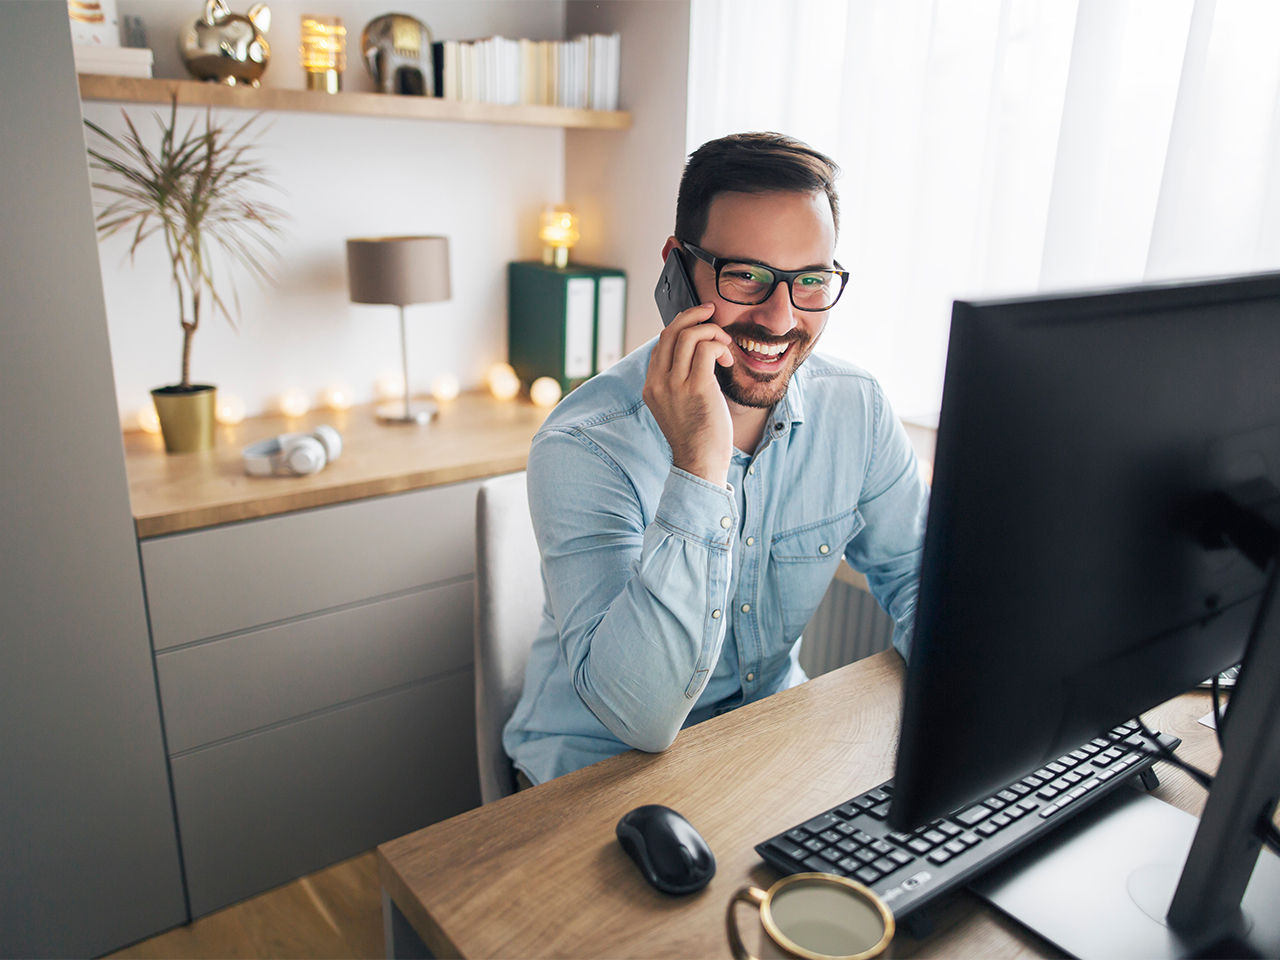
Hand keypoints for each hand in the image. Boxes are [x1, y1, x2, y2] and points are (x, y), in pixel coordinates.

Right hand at [643, 303, 734, 486]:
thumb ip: (679, 382)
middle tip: (712, 313)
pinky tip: (728, 360)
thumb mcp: (678, 406)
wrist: (700, 464)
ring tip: (725, 346)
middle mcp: (658, 383)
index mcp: (651, 386)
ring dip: (712, 332)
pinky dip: (719, 346)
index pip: (661, 343)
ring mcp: (674, 385)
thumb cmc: (696, 437)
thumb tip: (697, 355)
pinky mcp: (696, 388)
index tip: (699, 323)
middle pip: (670, 332)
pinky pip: (706, 349)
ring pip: (688, 336)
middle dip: (694, 316)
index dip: (680, 327)